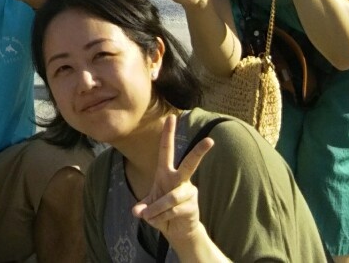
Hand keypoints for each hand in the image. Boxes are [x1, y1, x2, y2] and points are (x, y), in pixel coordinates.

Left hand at [130, 113, 215, 246]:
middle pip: (190, 164)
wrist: (177, 230)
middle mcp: (180, 179)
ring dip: (157, 209)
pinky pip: (173, 211)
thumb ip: (143, 207)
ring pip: (170, 198)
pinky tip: (165, 221)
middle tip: (210, 140)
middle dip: (199, 152)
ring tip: (150, 215)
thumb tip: (138, 212)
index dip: (168, 134)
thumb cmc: (162, 212)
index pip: (166, 150)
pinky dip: (162, 218)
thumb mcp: (148, 206)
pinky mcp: (192, 206)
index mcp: (166, 173)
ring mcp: (188, 192)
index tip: (172, 117)